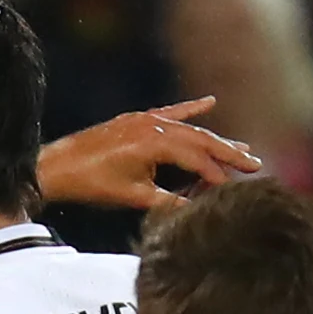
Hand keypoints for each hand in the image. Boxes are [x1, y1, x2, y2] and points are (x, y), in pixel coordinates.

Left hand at [37, 100, 262, 214]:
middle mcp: (155, 126)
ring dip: (215, 138)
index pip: (198, 160)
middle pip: (201, 140)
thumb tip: (197, 211)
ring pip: (189, 129)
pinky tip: (210, 101)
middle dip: (229, 153)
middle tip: (255, 165)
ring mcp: (146, 120)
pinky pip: (170, 112)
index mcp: (156, 143)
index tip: (236, 189)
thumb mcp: (134, 197)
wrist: (57, 166)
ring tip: (242, 148)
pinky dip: (190, 108)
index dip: (218, 176)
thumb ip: (168, 202)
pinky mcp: (136, 120)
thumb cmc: (93, 183)